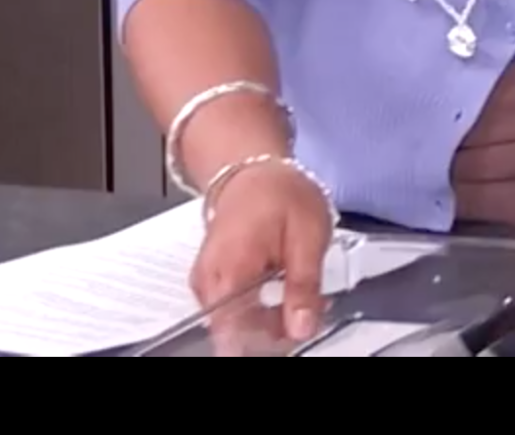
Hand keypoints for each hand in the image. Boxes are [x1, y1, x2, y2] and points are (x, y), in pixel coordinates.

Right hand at [191, 158, 333, 345]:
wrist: (255, 170)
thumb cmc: (280, 194)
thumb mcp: (308, 238)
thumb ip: (303, 287)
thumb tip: (301, 329)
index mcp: (229, 271)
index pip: (234, 335)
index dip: (265, 343)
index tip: (294, 334)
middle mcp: (209, 283)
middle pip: (236, 333)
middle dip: (274, 331)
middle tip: (308, 310)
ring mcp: (207, 283)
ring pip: (236, 323)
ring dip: (270, 321)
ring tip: (301, 296)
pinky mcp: (212, 281)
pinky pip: (234, 309)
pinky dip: (261, 308)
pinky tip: (283, 293)